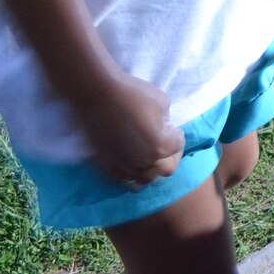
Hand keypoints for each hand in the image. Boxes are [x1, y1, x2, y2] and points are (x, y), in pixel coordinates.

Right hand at [72, 72, 184, 186]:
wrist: (95, 95)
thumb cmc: (132, 94)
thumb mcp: (162, 102)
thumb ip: (167, 120)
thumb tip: (163, 127)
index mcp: (160, 147)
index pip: (178, 146)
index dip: (177, 135)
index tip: (172, 128)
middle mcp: (143, 162)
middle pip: (165, 169)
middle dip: (169, 156)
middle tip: (165, 142)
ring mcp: (123, 166)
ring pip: (144, 179)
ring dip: (151, 169)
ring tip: (149, 155)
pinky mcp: (106, 164)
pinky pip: (123, 179)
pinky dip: (131, 173)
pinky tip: (132, 162)